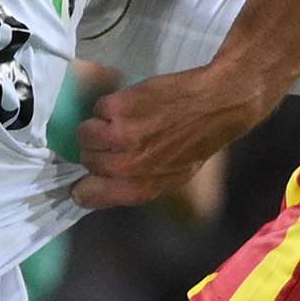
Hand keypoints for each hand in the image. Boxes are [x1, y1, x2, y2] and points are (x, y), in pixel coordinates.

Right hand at [71, 63, 269, 208]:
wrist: (215, 104)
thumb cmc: (197, 141)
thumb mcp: (172, 176)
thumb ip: (135, 186)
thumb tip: (98, 190)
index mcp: (139, 188)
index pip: (88, 196)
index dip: (83, 185)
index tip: (86, 176)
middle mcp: (125, 167)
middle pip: (86, 161)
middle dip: (99, 149)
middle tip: (120, 137)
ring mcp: (119, 137)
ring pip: (84, 134)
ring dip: (99, 125)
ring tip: (122, 120)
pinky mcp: (116, 109)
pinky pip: (97, 108)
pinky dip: (110, 104)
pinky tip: (133, 104)